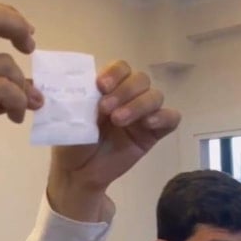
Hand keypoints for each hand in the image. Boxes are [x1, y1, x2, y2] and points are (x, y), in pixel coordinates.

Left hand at [47, 61, 180, 219]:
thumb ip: (80, 100)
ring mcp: (142, 115)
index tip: (100, 86)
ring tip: (118, 121)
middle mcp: (128, 97)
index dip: (114, 73)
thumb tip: (80, 87)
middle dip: (124, 91)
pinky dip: (162, 117)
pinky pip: (171, 118)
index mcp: (108, 88)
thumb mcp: (70, 118)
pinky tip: (147, 124)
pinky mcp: (153, 133)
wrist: (78, 173)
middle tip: (105, 109)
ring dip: (138, 104)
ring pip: (155, 96)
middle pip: (140, 79)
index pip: (121, 68)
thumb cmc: (72, 143)